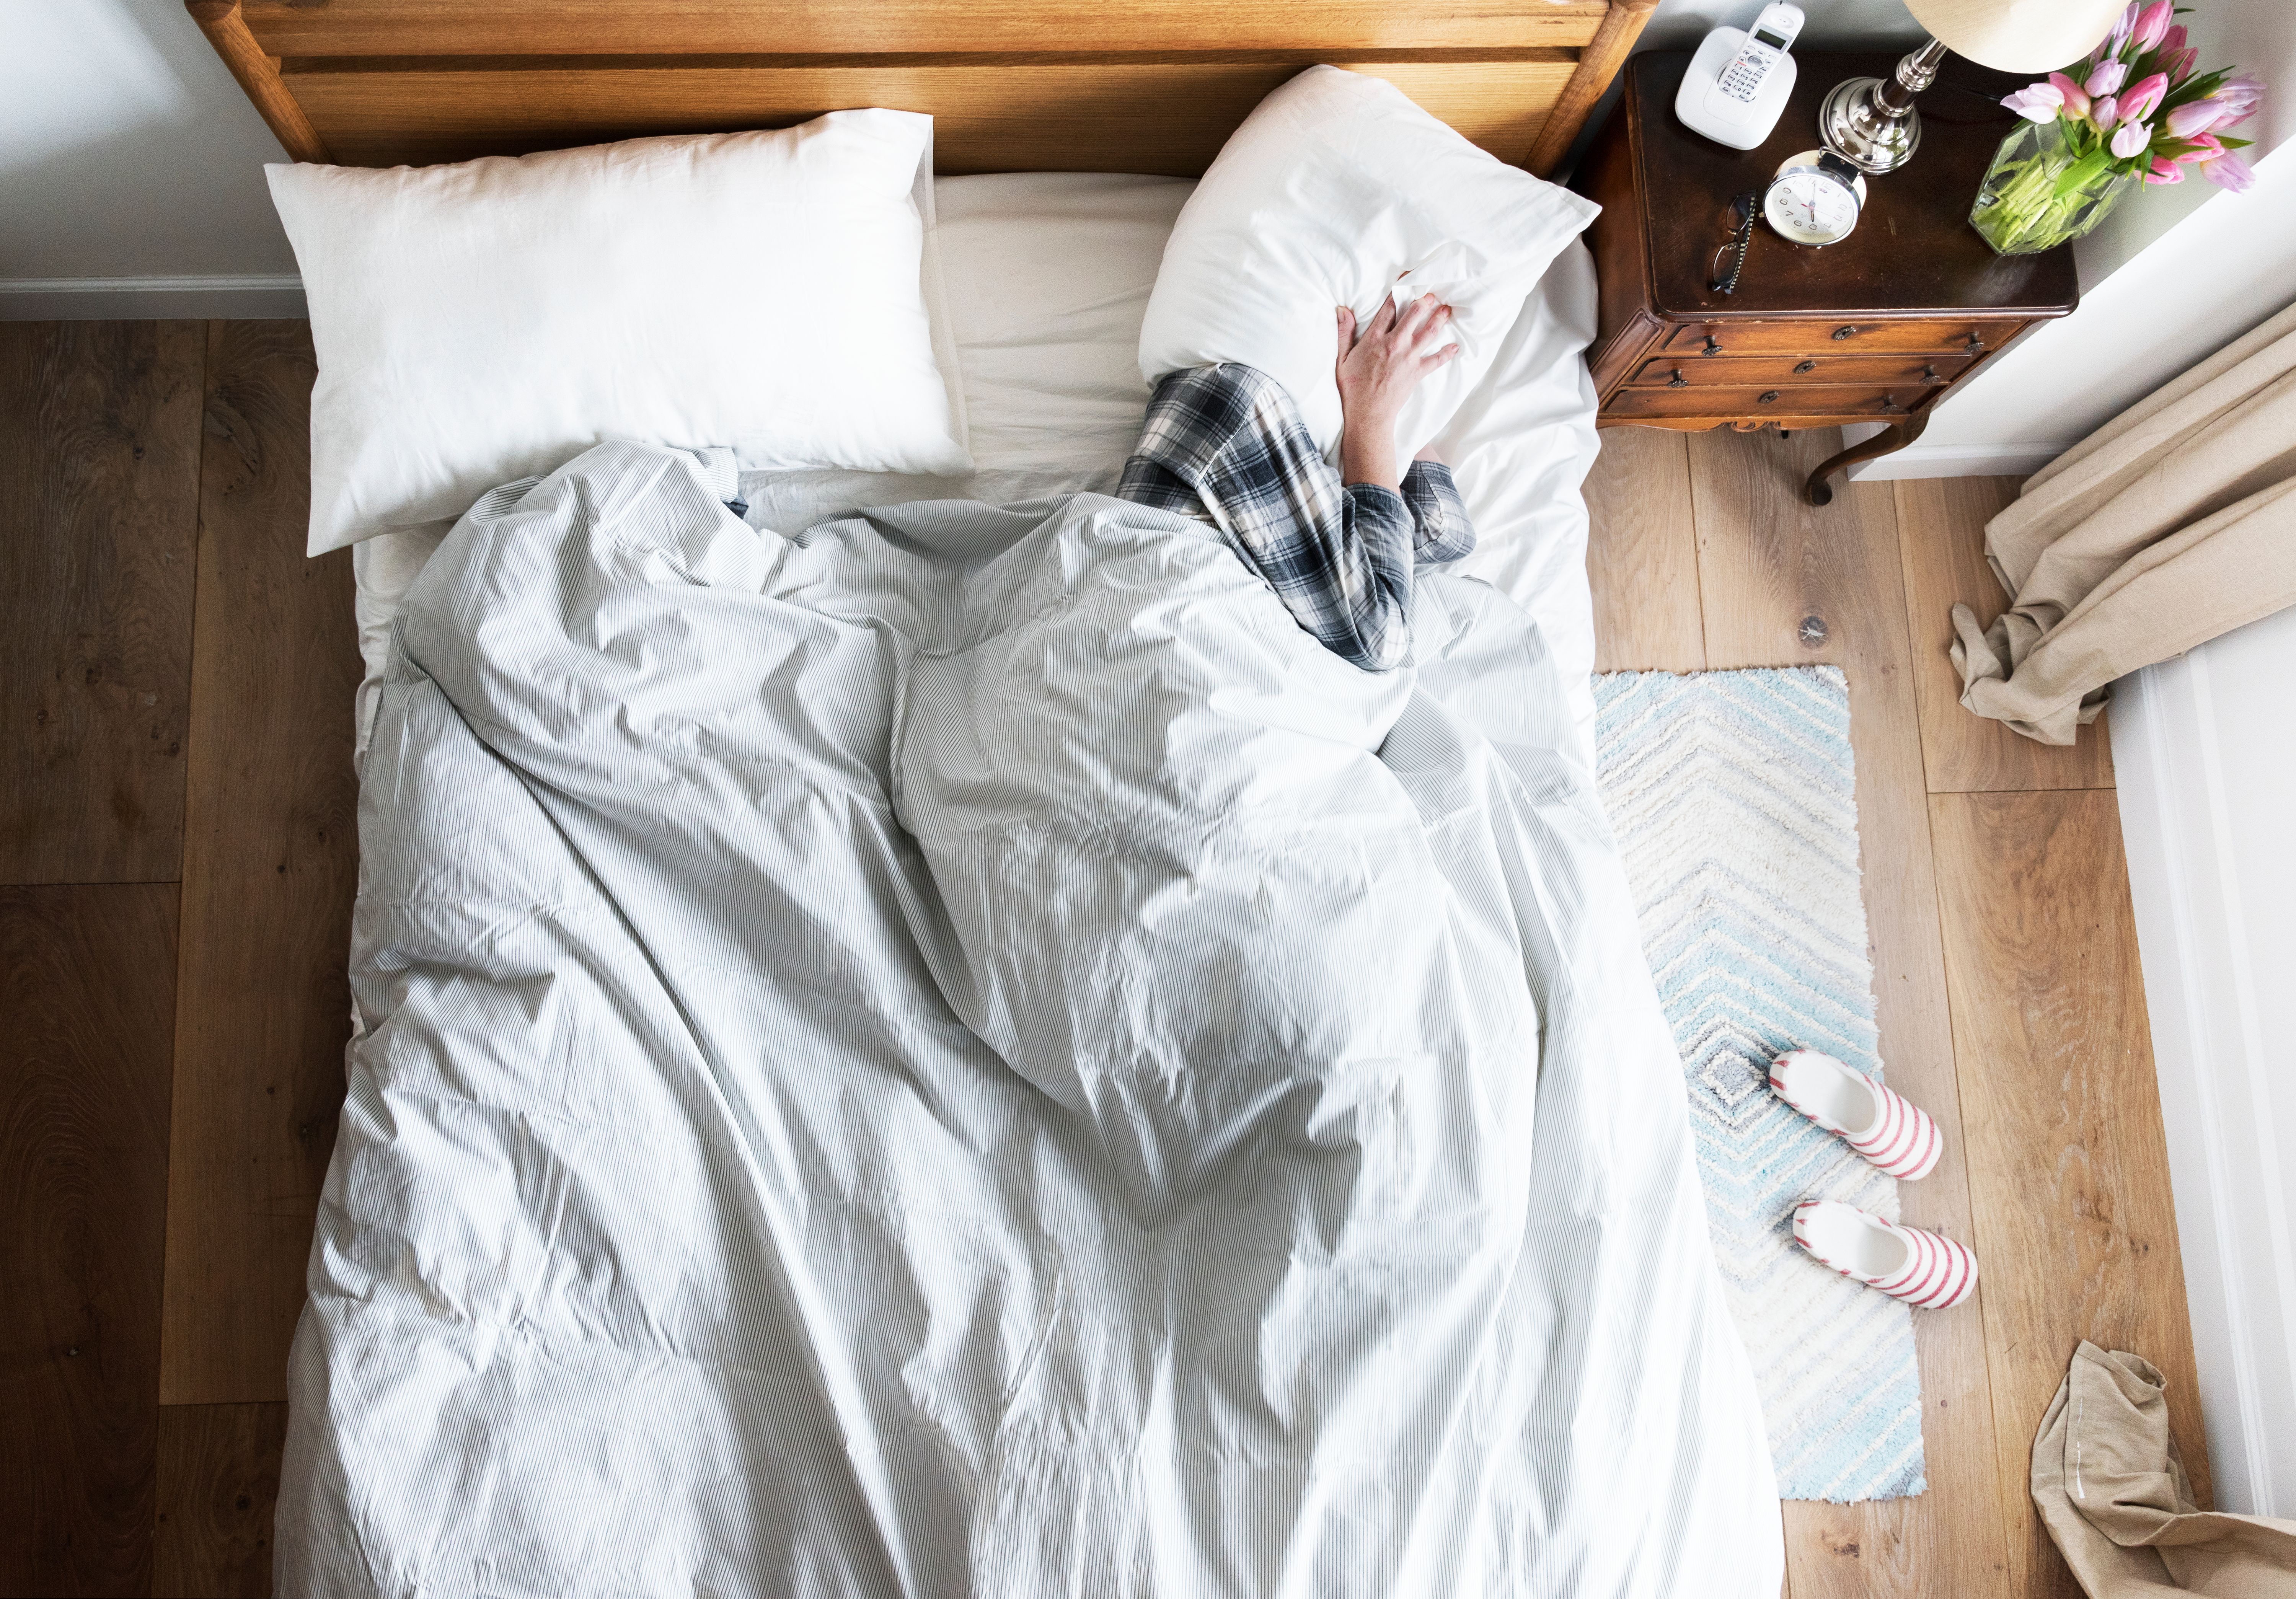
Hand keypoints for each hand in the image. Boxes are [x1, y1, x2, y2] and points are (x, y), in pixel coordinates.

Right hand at [1335, 292, 1457, 488]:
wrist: (1367, 414)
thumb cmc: (1352, 387)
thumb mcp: (1341, 358)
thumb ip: (1344, 332)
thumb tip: (1342, 310)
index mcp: (1374, 338)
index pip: (1389, 309)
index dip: (1398, 293)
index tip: (1406, 283)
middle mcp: (1394, 343)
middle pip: (1413, 315)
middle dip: (1424, 302)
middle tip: (1432, 295)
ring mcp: (1408, 357)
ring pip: (1428, 332)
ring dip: (1439, 319)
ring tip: (1446, 309)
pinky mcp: (1417, 372)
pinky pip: (1436, 359)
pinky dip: (1447, 353)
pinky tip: (1455, 346)